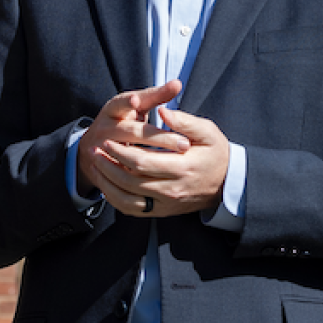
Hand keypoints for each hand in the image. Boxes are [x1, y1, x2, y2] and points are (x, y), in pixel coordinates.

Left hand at [89, 84, 231, 217]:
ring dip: (108, 183)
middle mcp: (173, 189)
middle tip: (94, 150)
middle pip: (131, 180)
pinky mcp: (163, 211)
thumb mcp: (208, 132)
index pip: (143, 162)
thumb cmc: (217, 153)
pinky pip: (133, 210)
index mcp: (183, 167)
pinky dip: (116, 199)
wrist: (228, 184)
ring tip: (95, 166)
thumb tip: (163, 111)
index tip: (107, 140)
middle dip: (109, 165)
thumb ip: (184, 121)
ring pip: (128, 198)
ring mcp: (167, 203)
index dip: (121, 152)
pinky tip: (107, 185)